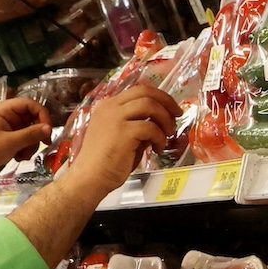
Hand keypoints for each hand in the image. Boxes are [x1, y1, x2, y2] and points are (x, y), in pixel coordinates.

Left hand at [0, 98, 52, 172]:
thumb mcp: (10, 143)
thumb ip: (31, 134)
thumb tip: (50, 128)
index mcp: (4, 109)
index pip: (30, 104)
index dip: (42, 115)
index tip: (48, 131)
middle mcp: (7, 114)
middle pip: (32, 118)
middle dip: (36, 134)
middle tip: (40, 147)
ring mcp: (7, 125)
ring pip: (29, 130)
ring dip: (31, 144)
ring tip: (23, 156)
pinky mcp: (7, 135)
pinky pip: (23, 138)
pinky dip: (25, 148)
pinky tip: (18, 157)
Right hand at [62, 86, 180, 199]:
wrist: (90, 178)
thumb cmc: (106, 162)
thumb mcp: (123, 137)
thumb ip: (138, 127)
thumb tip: (159, 124)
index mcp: (109, 106)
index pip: (138, 90)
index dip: (159, 96)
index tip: (171, 108)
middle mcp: (110, 107)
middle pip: (145, 91)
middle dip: (167, 102)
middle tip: (177, 115)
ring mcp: (115, 118)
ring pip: (149, 105)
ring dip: (165, 119)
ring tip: (168, 134)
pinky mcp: (123, 132)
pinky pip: (150, 127)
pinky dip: (160, 137)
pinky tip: (157, 149)